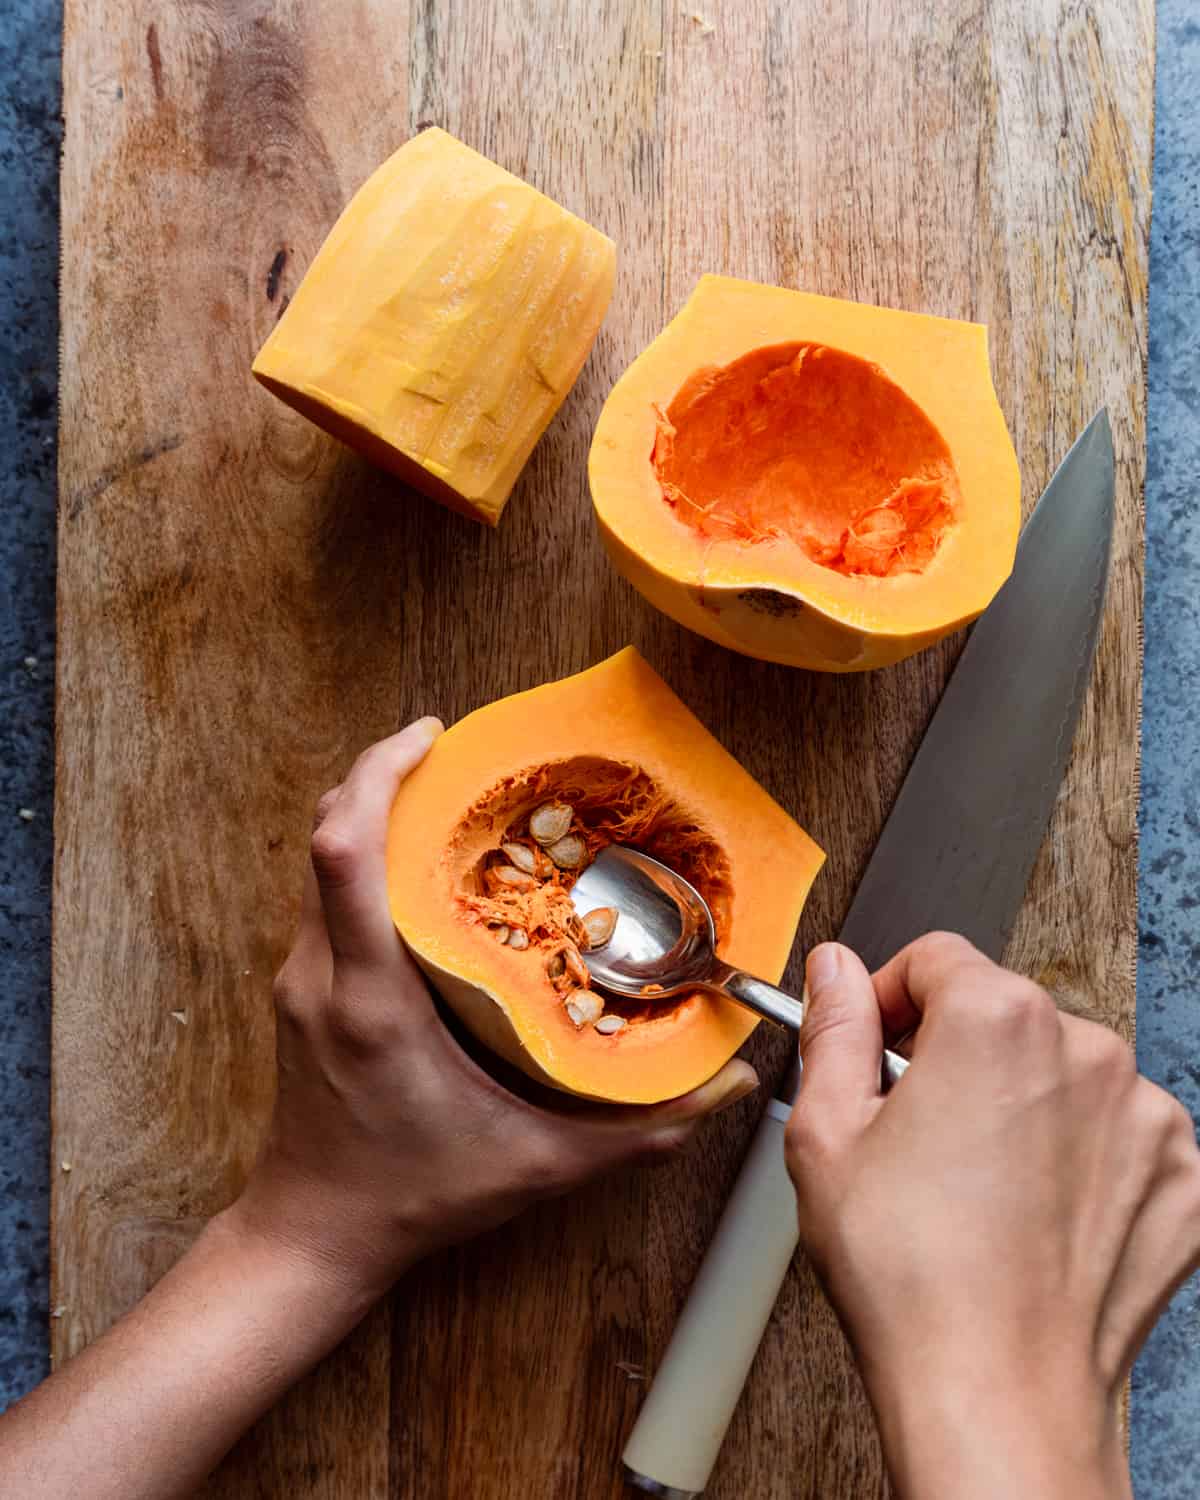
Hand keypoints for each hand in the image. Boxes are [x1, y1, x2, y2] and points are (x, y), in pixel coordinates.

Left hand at [227, 719, 757, 1305]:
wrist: (314, 1234)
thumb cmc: (409, 1199)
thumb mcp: (537, 1165)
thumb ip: (638, 1128)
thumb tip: (727, 1085)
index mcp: (369, 999)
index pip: (343, 854)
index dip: (377, 776)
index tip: (430, 737)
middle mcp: (321, 974)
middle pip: (325, 832)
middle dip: (380, 772)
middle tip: (451, 747)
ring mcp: (301, 978)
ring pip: (320, 857)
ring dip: (370, 809)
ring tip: (445, 795)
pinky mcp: (302, 987)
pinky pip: (325, 892)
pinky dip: (365, 855)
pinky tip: (425, 867)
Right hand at [785, 934, 1199, 1499]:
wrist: (995, 1394)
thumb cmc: (909, 1275)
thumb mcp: (826, 1134)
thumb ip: (834, 1028)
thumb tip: (835, 968)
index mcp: (994, 1020)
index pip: (935, 958)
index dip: (889, 999)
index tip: (875, 1046)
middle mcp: (1085, 1050)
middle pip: (1003, 1013)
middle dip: (956, 1055)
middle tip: (916, 1135)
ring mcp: (1145, 1115)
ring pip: (1063, 1073)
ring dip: (1022, 1104)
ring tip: (977, 1187)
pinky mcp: (1181, 1177)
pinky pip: (1119, 1134)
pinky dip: (1080, 1159)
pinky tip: (1034, 1215)